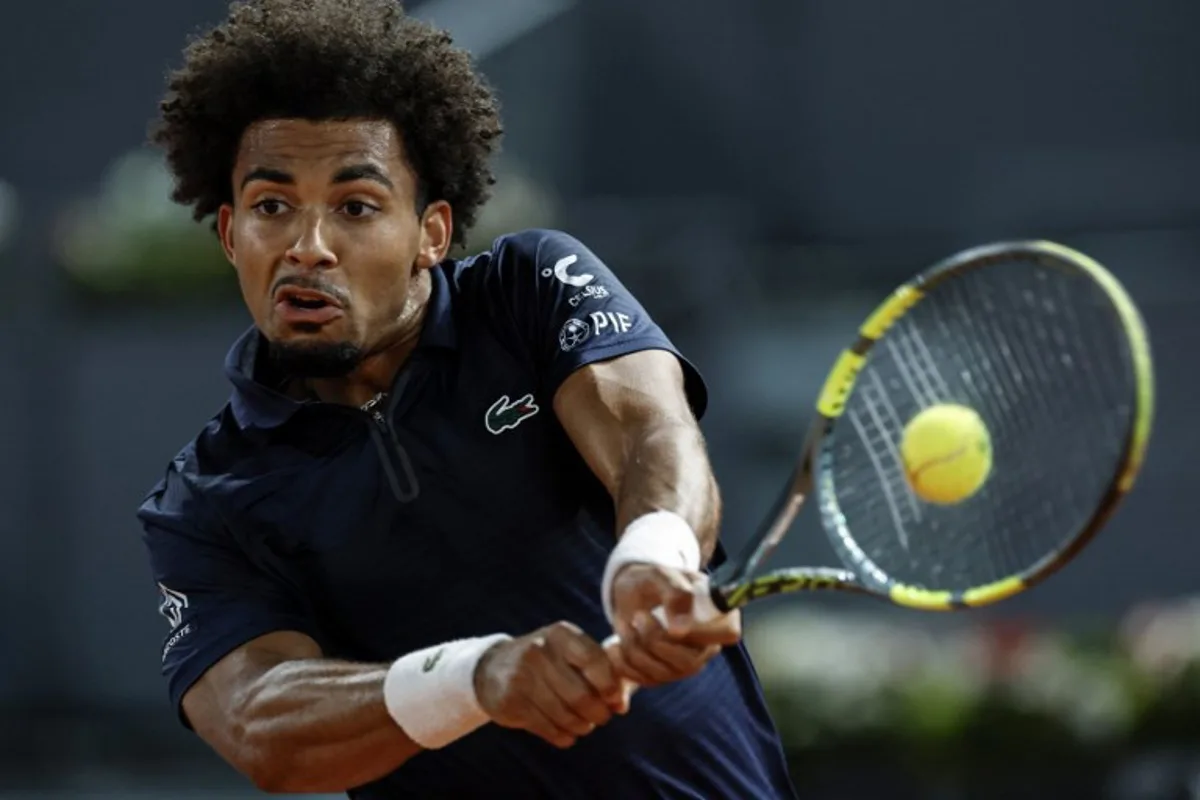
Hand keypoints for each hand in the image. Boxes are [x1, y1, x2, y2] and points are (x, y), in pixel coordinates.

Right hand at [473, 621, 627, 748]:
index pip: (594, 661)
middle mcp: (539, 651)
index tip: (616, 701)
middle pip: (581, 696)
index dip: (610, 687)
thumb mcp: (570, 653)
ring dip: (582, 727)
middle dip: (598, 714)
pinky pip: (548, 728)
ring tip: (584, 725)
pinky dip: (564, 736)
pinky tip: (566, 732)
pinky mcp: (511, 701)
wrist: (493, 667)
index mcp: (560, 634)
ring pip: (565, 716)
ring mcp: (522, 676)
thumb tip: (621, 706)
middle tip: (601, 717)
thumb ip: (601, 672)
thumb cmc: (548, 661)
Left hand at [606, 563, 741, 688]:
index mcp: (718, 616)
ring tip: (629, 622)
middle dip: (655, 640)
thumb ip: (676, 595)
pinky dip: (623, 662)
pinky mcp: (661, 676)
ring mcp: (684, 665)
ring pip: (662, 673)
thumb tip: (680, 630)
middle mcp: (706, 646)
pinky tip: (616, 645)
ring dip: (636, 647)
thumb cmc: (653, 580)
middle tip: (639, 615)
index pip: (727, 633)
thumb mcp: (662, 575)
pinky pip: (643, 679)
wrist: (632, 591)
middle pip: (688, 662)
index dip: (700, 632)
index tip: (671, 622)